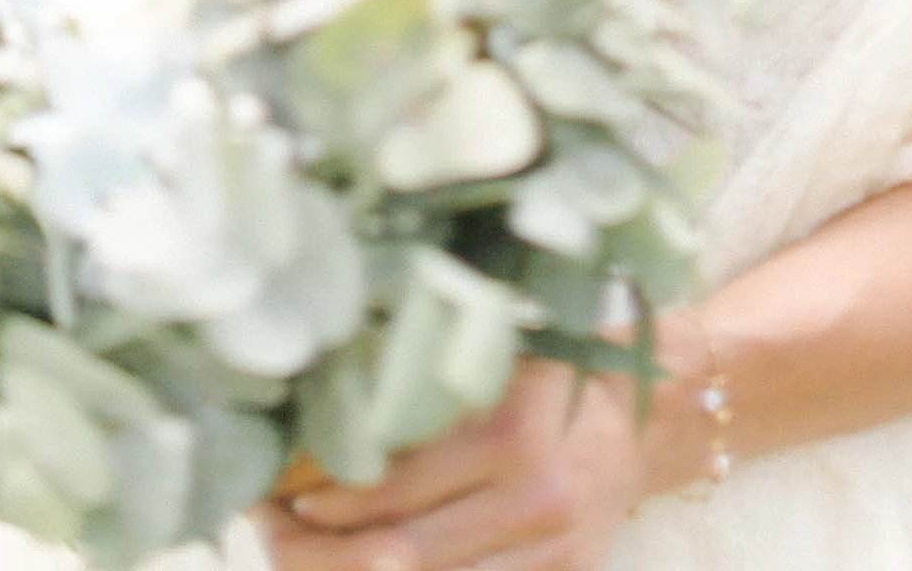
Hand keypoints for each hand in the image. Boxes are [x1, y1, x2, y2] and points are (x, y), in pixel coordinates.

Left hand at [254, 355, 660, 570]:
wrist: (639, 422)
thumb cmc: (545, 378)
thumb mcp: (492, 360)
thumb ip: (424, 385)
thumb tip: (322, 409)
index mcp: (510, 426)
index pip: (391, 484)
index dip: (324, 497)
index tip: (278, 491)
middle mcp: (532, 495)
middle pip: (398, 551)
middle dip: (319, 551)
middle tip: (273, 530)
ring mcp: (550, 552)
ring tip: (301, 556)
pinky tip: (368, 570)